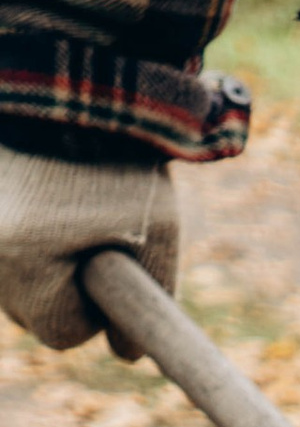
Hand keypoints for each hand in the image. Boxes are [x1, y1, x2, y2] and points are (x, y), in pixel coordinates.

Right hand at [0, 148, 178, 357]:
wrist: (71, 71)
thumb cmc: (121, 159)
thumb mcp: (158, 233)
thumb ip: (151, 304)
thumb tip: (127, 354)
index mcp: (24, 261)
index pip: (60, 333)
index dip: (92, 312)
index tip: (108, 276)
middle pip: (26, 308)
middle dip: (60, 288)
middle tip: (89, 243)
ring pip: (10, 275)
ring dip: (37, 259)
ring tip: (65, 212)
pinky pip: (3, 239)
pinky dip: (22, 229)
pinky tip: (43, 201)